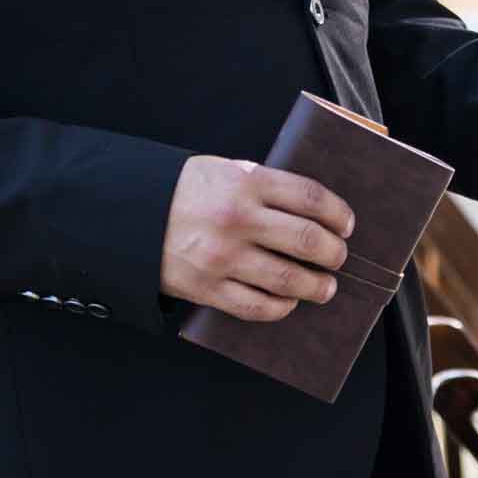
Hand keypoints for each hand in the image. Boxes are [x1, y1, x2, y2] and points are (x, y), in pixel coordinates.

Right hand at [161, 155, 354, 320]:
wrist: (131, 213)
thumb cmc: (186, 190)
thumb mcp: (226, 170)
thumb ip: (265, 186)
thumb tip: (312, 211)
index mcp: (246, 183)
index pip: (310, 197)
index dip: (337, 213)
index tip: (347, 224)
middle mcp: (238, 219)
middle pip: (308, 240)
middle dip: (334, 253)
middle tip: (339, 257)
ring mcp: (223, 257)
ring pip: (288, 279)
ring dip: (316, 286)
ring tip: (325, 286)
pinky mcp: (208, 288)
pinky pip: (257, 306)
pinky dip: (281, 307)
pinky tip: (289, 302)